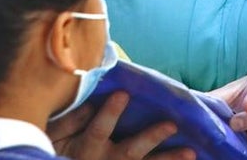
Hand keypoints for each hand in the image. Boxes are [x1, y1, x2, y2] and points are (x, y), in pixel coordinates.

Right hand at [50, 91, 195, 159]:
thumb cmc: (56, 148)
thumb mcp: (55, 136)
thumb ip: (70, 122)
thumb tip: (89, 101)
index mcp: (88, 147)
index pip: (99, 129)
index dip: (110, 113)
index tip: (123, 94)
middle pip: (131, 151)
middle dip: (151, 138)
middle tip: (171, 125)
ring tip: (191, 152)